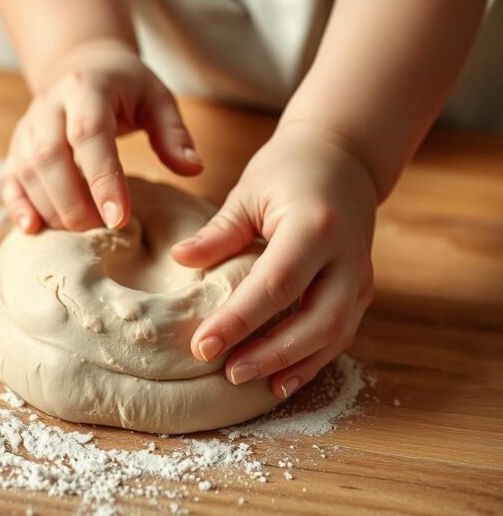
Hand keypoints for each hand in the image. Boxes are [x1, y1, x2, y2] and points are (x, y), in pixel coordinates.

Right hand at [1, 39, 202, 232]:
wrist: (81, 65)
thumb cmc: (125, 87)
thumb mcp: (157, 98)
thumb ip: (173, 134)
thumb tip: (193, 169)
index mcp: (86, 89)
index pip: (89, 135)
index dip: (102, 178)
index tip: (120, 218)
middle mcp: (49, 106)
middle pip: (49, 157)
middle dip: (73, 201)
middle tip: (102, 230)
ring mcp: (27, 127)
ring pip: (27, 171)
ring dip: (51, 208)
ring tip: (81, 233)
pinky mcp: (16, 147)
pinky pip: (9, 178)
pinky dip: (17, 205)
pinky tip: (32, 229)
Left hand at [171, 129, 376, 398]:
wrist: (344, 158)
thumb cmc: (289, 170)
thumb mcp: (249, 191)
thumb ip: (219, 231)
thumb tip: (179, 260)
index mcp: (315, 226)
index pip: (276, 284)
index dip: (239, 319)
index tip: (202, 345)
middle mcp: (347, 256)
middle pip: (316, 319)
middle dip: (271, 353)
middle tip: (227, 373)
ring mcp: (360, 276)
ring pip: (334, 334)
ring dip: (292, 364)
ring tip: (247, 380)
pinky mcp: (361, 290)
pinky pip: (340, 334)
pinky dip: (311, 361)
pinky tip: (279, 380)